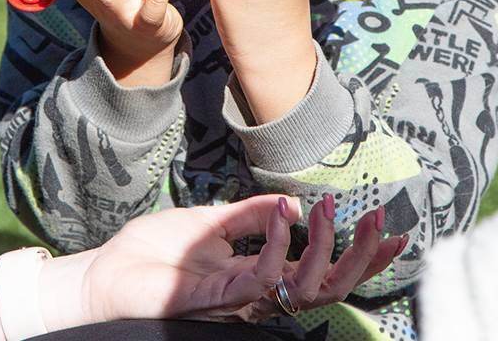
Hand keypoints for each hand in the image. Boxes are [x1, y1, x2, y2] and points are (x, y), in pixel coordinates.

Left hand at [69, 195, 405, 325]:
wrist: (105, 273)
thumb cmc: (152, 253)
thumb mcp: (209, 221)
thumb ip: (251, 215)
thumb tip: (292, 199)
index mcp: (261, 274)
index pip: (323, 272)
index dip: (362, 256)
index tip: (393, 230)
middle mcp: (258, 292)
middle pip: (329, 287)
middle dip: (362, 258)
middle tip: (381, 221)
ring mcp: (240, 298)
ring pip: (306, 288)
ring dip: (326, 247)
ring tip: (328, 209)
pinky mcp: (218, 297)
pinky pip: (264, 276)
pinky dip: (280, 243)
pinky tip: (286, 213)